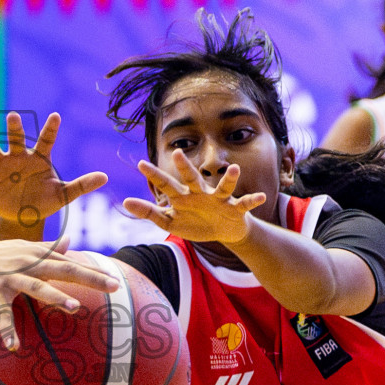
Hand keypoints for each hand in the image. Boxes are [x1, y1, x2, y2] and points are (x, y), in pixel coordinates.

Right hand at [0, 112, 105, 227]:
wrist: (23, 216)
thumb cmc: (44, 201)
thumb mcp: (63, 194)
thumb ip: (82, 185)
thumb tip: (105, 177)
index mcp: (39, 158)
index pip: (46, 140)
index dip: (51, 129)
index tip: (56, 116)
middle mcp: (19, 157)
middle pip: (16, 138)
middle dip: (14, 128)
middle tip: (13, 116)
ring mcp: (2, 165)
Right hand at [0, 235, 117, 348]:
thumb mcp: (19, 248)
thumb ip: (46, 247)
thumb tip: (70, 240)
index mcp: (36, 255)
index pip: (70, 262)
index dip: (93, 270)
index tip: (116, 279)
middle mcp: (26, 262)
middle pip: (63, 269)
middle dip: (89, 277)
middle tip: (113, 287)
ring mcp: (9, 276)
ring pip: (37, 286)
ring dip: (56, 297)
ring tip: (75, 308)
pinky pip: (2, 313)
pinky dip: (7, 329)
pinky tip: (15, 346)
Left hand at [121, 150, 266, 244]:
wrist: (224, 231)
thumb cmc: (195, 222)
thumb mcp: (170, 220)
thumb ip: (148, 211)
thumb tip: (124, 202)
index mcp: (183, 197)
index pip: (166, 184)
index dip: (154, 175)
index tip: (140, 163)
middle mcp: (201, 194)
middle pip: (191, 179)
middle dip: (184, 167)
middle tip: (175, 153)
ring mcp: (219, 200)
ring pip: (223, 187)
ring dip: (228, 179)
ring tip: (235, 169)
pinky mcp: (235, 210)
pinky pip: (244, 204)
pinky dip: (252, 200)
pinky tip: (261, 198)